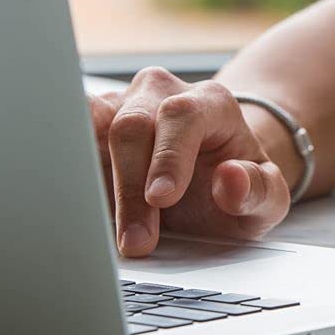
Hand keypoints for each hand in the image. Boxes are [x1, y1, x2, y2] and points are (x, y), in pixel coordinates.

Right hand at [88, 68, 291, 256]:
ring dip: (92, 180)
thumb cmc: (238, 187)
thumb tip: (232, 177)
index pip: (183, 116)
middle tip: (137, 240)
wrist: (214, 180)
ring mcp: (122, 105)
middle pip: (132, 125)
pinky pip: (68, 138)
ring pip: (90, 127)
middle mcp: (162, 94)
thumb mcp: (266, 199)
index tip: (161, 199)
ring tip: (102, 229)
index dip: (169, 157)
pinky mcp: (90, 125)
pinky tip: (78, 207)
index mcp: (210, 103)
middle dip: (130, 187)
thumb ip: (259, 190)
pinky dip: (70, 171)